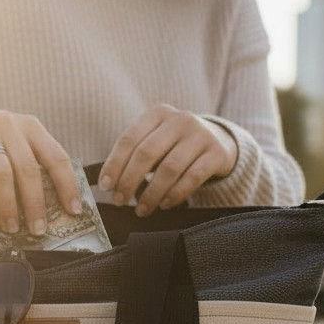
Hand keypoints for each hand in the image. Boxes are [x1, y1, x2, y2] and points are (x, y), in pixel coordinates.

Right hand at [0, 108, 81, 234]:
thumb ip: (34, 163)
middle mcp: (9, 125)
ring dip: (9, 206)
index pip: (56, 157)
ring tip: (11, 228)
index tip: (73, 211)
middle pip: (28, 168)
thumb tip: (54, 207)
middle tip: (38, 229)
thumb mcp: (18, 142)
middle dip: (35, 203)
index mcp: (31, 127)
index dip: (67, 185)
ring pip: (2, 173)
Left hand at [99, 104, 237, 215]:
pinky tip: (164, 205)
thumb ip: (134, 155)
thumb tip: (108, 185)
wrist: (218, 141)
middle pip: (146, 153)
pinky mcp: (217, 153)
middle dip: (129, 181)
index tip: (105, 186)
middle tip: (120, 201)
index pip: (129, 139)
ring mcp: (200, 135)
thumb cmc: (175, 146)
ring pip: (169, 168)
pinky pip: (192, 178)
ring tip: (141, 209)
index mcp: (158, 113)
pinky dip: (175, 194)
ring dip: (151, 193)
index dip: (114, 164)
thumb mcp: (156, 140)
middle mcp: (180, 119)